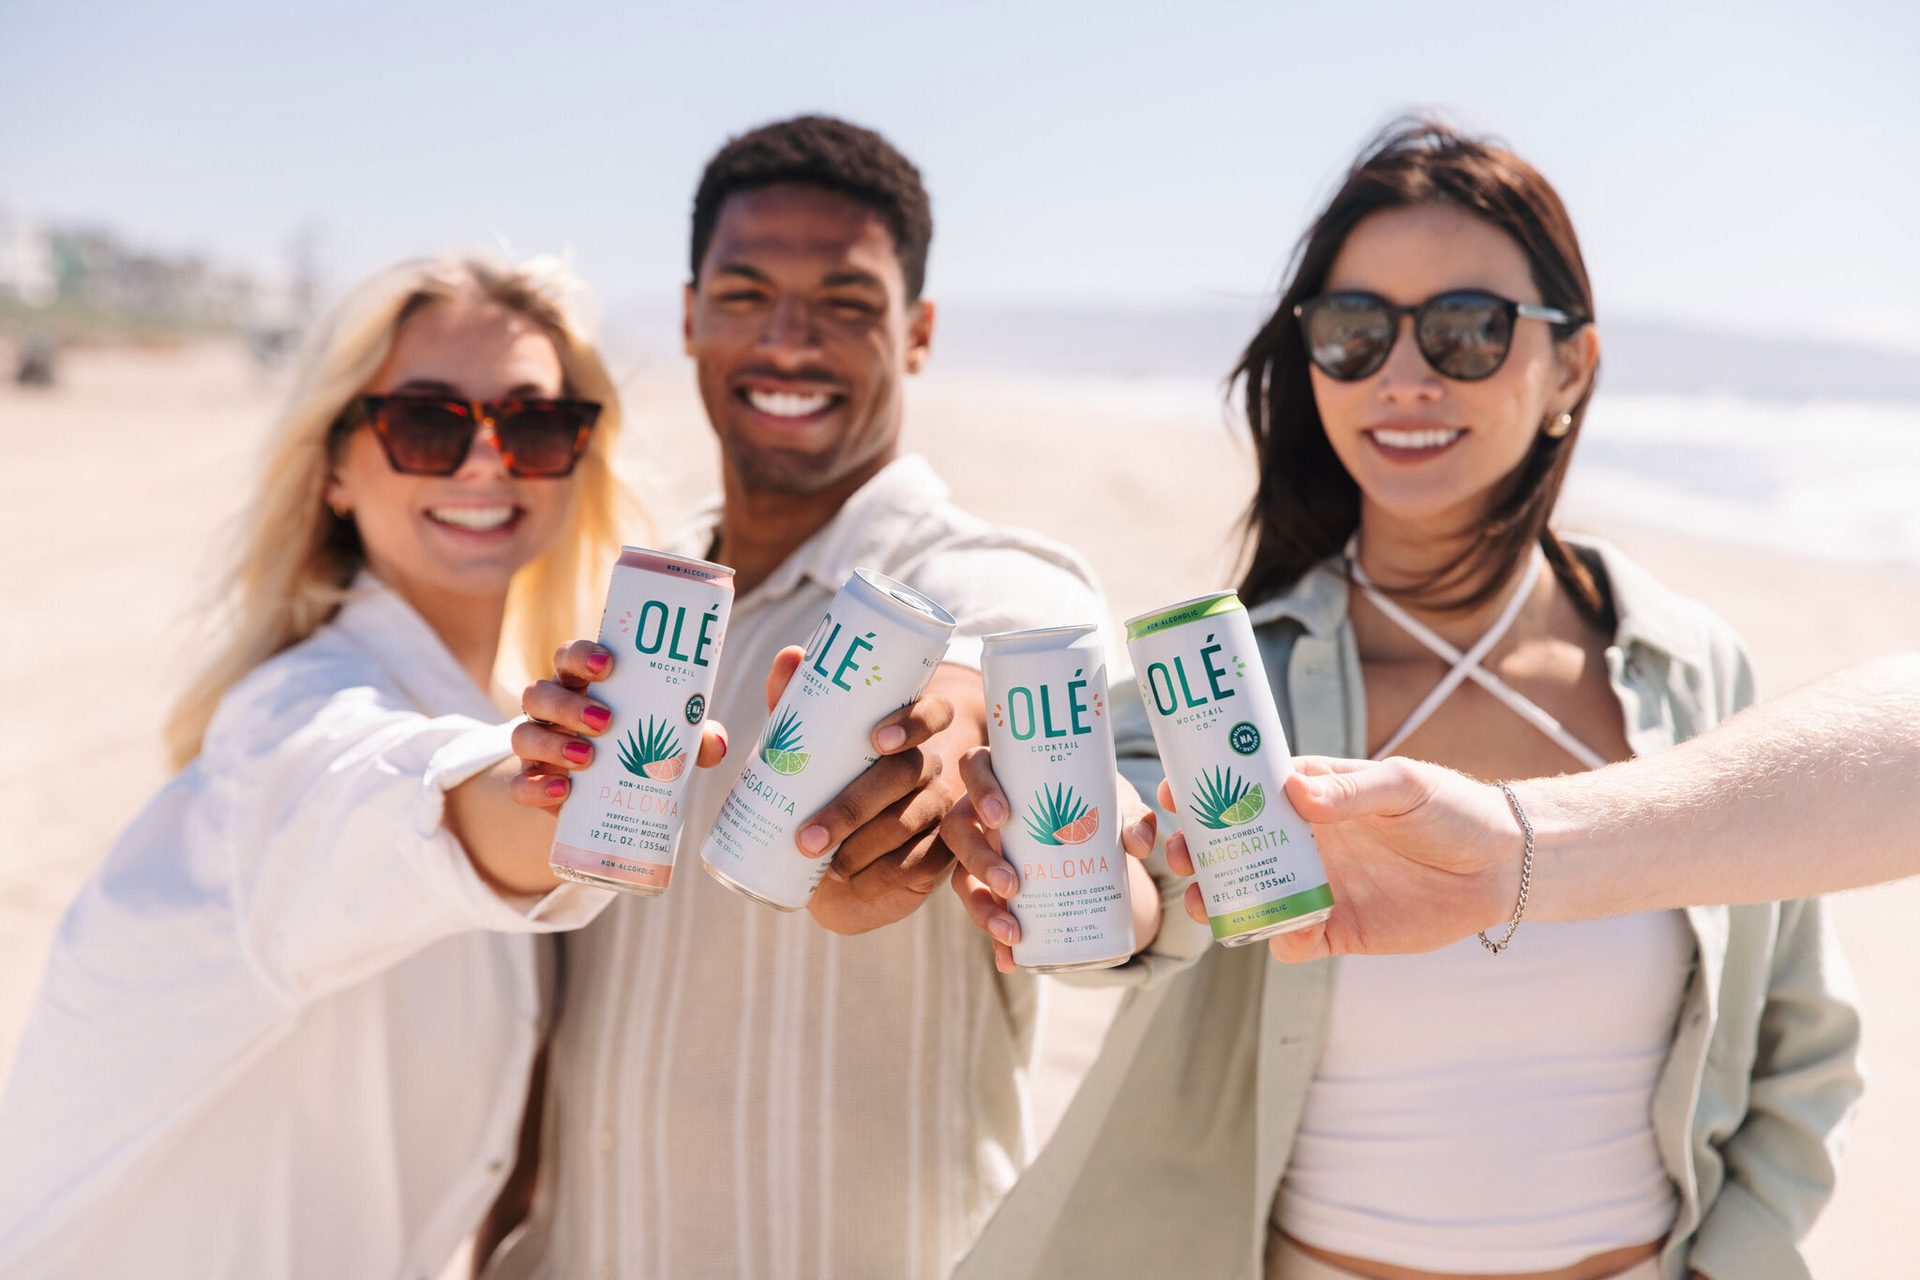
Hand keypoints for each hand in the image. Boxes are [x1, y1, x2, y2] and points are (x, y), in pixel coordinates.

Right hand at [509, 640, 729, 806]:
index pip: (568, 657)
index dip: (581, 654)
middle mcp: (552, 711)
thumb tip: (715, 743)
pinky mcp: (532, 784)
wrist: (607, 799)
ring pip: (522, 734)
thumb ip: (691, 737)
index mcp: (581, 686)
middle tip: (606, 721)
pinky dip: (535, 787)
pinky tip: (563, 791)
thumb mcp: (666, 741)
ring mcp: (537, 747)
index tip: (608, 663)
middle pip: (539, 692)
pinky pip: (518, 784)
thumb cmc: (637, 750)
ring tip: (588, 758)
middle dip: (568, 705)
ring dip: (553, 744)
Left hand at [773, 654, 968, 935]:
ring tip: (821, 866)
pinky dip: (883, 878)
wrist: (851, 852)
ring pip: (908, 823)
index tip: (877, 739)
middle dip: (852, 808)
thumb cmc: (832, 778)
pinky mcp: (941, 856)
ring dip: (861, 847)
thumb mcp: (813, 741)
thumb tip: (792, 655)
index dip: (912, 722)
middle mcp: (930, 767)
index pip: (932, 712)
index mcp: (909, 732)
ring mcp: (939, 812)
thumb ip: (798, 700)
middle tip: (807, 836)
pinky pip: (919, 865)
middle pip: (905, 778)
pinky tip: (853, 885)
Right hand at [944, 750, 1157, 972]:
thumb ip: (1132, 817)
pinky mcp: (989, 891)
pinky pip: (982, 915)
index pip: (974, 766)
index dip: (980, 788)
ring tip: (1013, 932)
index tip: (1005, 816)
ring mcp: (980, 854)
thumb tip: (1138, 842)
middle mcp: (980, 814)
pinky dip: (994, 942)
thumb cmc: (1094, 805)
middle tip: (1014, 884)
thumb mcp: (1115, 805)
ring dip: (981, 907)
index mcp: (1003, 776)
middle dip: (979, 860)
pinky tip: (1011, 961)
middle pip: (958, 829)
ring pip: (960, 877)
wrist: (1095, 840)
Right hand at [1207, 756, 1522, 962]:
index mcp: (1309, 795)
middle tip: (1179, 854)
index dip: (1203, 789)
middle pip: (1230, 847)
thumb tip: (1294, 790)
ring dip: (1217, 899)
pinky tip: (1275, 931)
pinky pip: (1289, 938)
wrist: (1500, 867)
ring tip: (1201, 901)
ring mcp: (1315, 885)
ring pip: (1248, 895)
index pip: (1243, 789)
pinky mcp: (1336, 928)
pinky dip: (1273, 938)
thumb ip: (1349, 790)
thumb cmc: (1451, 810)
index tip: (1173, 790)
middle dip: (1195, 851)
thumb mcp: (1403, 787)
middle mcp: (1302, 841)